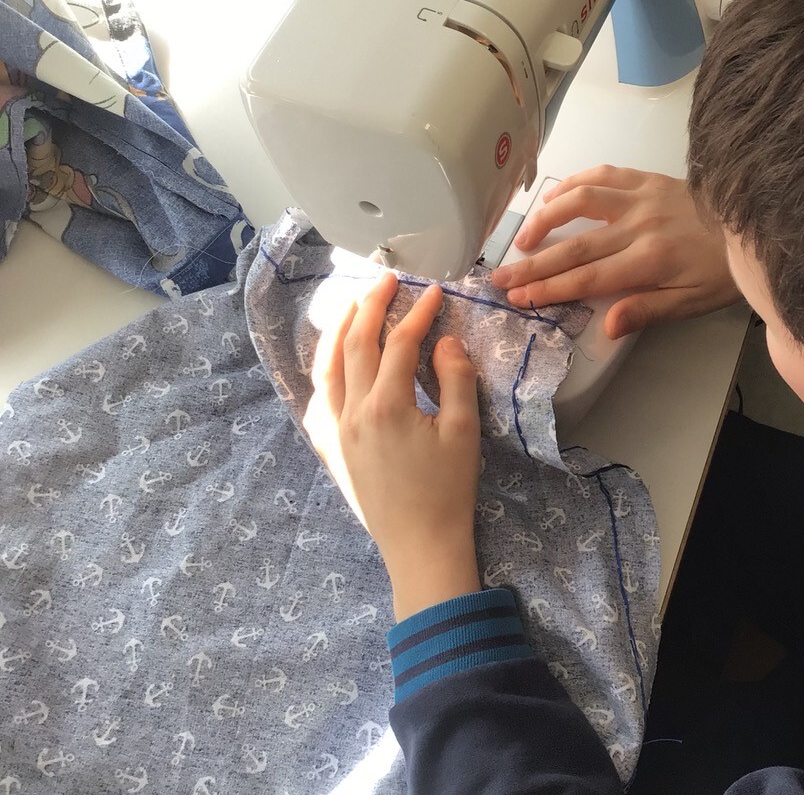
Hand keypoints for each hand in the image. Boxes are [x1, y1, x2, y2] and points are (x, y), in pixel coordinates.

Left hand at [304, 271, 482, 619]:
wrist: (420, 545)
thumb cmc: (448, 490)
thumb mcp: (463, 432)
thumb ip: (455, 379)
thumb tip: (443, 341)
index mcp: (387, 406)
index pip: (399, 344)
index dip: (416, 313)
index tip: (433, 291)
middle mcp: (351, 412)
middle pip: (355, 345)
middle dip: (369, 306)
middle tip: (385, 280)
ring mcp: (334, 430)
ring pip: (326, 367)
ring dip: (339, 329)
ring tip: (353, 305)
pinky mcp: (331, 448)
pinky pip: (318, 398)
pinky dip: (324, 369)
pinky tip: (333, 361)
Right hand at [491, 166, 741, 337]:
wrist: (757, 225)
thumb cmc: (723, 272)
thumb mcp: (691, 303)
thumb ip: (648, 311)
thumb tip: (606, 326)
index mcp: (650, 260)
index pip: (587, 278)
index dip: (549, 289)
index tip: (517, 298)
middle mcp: (639, 224)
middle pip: (575, 245)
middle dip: (533, 264)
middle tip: (499, 278)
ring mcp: (642, 195)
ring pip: (581, 200)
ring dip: (546, 218)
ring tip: (522, 239)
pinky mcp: (648, 177)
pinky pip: (603, 173)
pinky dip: (574, 182)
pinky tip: (555, 196)